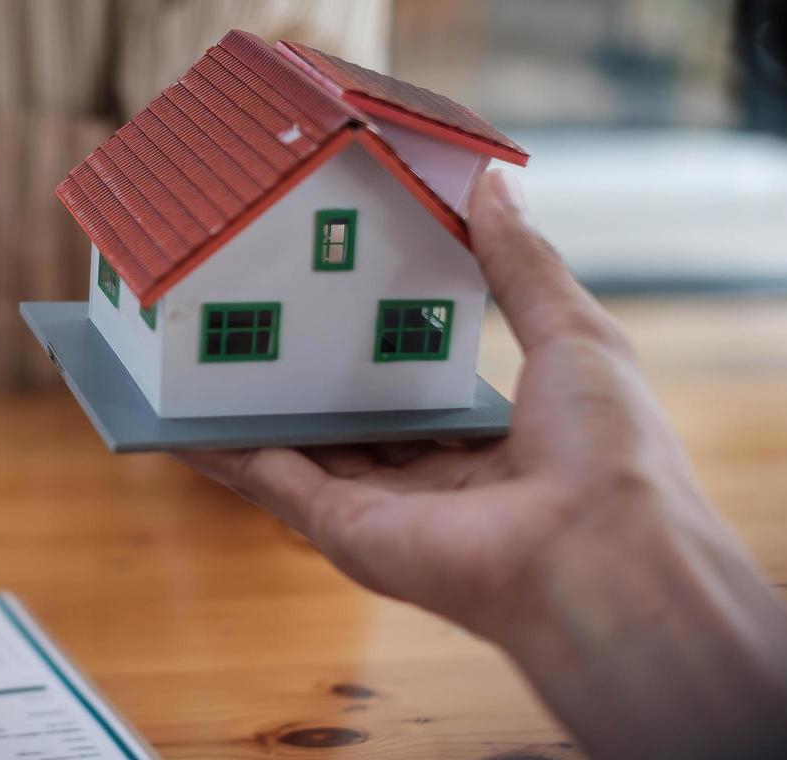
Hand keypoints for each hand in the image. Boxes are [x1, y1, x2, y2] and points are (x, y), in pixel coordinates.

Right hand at [176, 170, 701, 644]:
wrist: (595, 552)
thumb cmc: (606, 452)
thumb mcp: (572, 334)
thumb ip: (519, 263)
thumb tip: (494, 181)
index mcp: (488, 440)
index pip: (418, 388)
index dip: (378, 343)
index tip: (339, 291)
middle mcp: (427, 482)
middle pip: (346, 421)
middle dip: (302, 376)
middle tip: (257, 314)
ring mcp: (379, 508)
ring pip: (294, 448)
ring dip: (246, 408)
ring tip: (198, 357)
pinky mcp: (340, 528)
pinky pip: (267, 480)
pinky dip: (220, 449)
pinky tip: (180, 417)